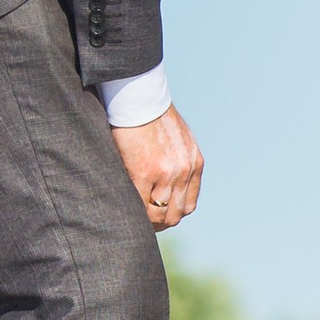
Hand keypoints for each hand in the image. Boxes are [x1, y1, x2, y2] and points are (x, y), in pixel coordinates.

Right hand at [113, 104, 203, 230]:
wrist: (140, 96)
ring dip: (146, 220)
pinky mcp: (144, 171)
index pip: (189, 204)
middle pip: (176, 214)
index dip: (173, 214)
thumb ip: (178, 161)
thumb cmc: (153, 115)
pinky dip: (133, 210)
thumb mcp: (178, 139)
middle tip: (143, 223)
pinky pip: (140, 204)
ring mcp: (166, 173)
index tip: (159, 216)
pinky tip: (124, 207)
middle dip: (160, 223)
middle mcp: (185, 171)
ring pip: (159, 214)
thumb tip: (167, 182)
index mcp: (195, 163)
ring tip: (132, 218)